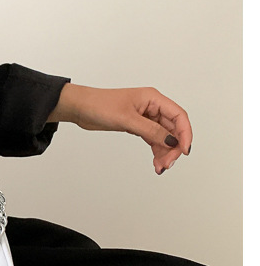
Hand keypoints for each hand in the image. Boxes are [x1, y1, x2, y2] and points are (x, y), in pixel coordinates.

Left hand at [48, 83, 192, 174]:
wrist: (80, 107)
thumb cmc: (99, 105)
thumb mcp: (126, 119)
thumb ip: (150, 130)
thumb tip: (171, 141)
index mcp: (153, 98)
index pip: (178, 116)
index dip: (185, 134)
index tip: (184, 151)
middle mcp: (152, 106)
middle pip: (173, 128)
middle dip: (173, 147)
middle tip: (167, 164)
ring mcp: (145, 116)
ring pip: (164, 136)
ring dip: (165, 152)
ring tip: (160, 167)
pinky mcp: (137, 125)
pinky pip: (153, 139)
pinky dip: (156, 150)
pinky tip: (156, 162)